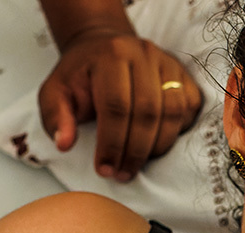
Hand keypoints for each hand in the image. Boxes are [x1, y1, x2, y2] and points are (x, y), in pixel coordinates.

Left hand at [38, 29, 201, 179]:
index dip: (112, 143)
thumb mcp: (55, 92)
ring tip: (137, 164)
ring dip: (157, 146)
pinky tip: (156, 145)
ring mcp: (167, 62)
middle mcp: (143, 54)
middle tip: (122, 174)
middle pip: (148, 111)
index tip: (104, 169)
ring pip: (173, 112)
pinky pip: (189, 107)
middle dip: (135, 151)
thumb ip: (55, 117)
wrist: (103, 46)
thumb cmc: (80, 75)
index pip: (117, 106)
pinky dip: (176, 132)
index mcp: (111, 55)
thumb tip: (64, 144)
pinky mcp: (183, 73)